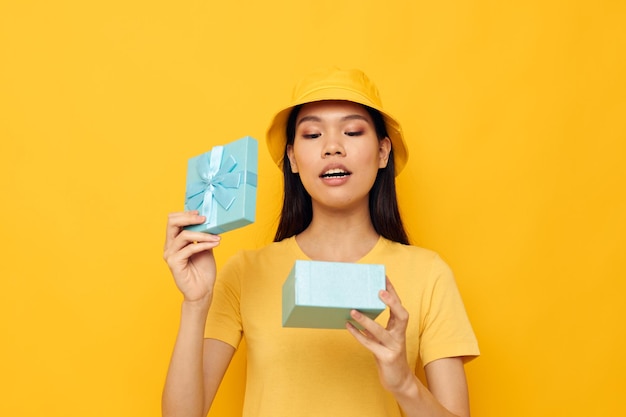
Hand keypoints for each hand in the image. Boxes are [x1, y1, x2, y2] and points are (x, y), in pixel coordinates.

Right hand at [163, 211, 220, 302]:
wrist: (203, 290)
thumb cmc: (203, 270)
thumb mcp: (204, 247)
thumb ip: (202, 235)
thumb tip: (208, 220)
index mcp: (174, 240)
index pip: (173, 220)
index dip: (186, 214)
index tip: (200, 213)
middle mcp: (169, 246)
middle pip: (172, 222)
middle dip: (189, 218)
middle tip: (204, 219)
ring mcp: (170, 254)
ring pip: (184, 235)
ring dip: (203, 234)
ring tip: (216, 237)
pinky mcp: (174, 263)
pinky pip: (190, 248)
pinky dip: (203, 244)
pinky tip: (214, 244)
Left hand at [346, 278, 413, 393]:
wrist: (399, 380)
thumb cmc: (388, 355)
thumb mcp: (383, 338)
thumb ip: (375, 327)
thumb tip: (358, 310)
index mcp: (399, 328)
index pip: (399, 306)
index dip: (393, 292)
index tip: (384, 277)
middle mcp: (400, 335)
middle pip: (401, 316)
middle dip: (392, 302)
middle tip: (379, 291)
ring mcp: (394, 347)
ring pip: (381, 331)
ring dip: (366, 321)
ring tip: (353, 311)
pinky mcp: (387, 358)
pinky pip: (370, 345)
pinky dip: (358, 335)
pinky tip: (348, 327)